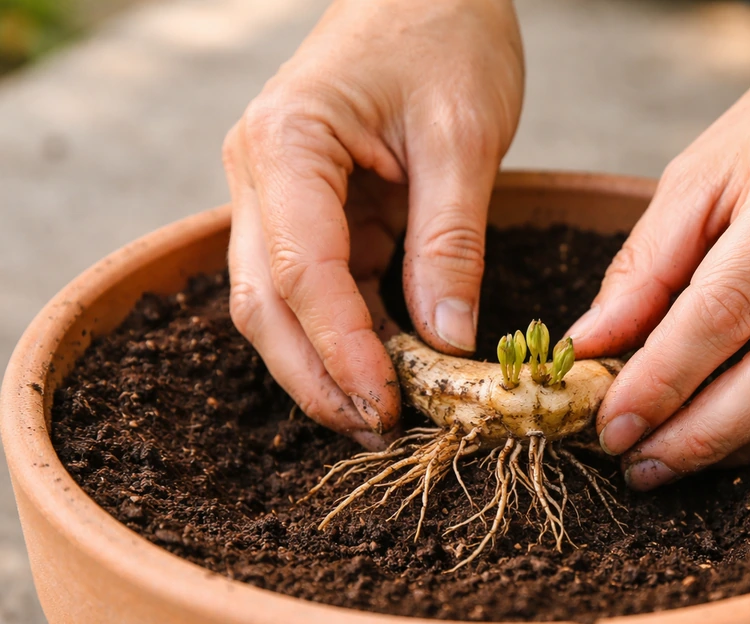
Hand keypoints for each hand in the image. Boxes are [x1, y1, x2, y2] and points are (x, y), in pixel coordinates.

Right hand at [223, 0, 522, 445]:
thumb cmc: (445, 33)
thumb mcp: (463, 138)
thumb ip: (450, 242)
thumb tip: (447, 343)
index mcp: (286, 143)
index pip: (304, 271)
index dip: (342, 350)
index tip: (389, 405)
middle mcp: (259, 172)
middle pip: (266, 303)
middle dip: (316, 377)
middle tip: (376, 431)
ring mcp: (276, 193)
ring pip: (277, 304)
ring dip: (322, 366)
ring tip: (380, 417)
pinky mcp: (309, 209)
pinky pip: (314, 286)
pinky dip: (344, 334)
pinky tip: (383, 370)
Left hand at [567, 1, 749, 488]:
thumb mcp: (704, 167)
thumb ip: (647, 261)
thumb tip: (592, 341)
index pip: (723, 311)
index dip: (660, 380)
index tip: (610, 423)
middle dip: (698, 435)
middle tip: (636, 464)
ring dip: (738, 445)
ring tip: (670, 462)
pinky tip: (731, 440)